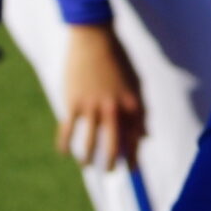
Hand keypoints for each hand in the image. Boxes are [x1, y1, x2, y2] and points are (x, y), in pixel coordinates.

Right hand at [58, 21, 143, 170]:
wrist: (94, 38)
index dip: (135, 154)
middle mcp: (114, 106)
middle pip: (114, 144)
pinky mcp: (72, 103)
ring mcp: (92, 106)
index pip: (136, 136)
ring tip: (87, 164)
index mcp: (133, 101)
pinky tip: (65, 152)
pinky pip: (68, 132)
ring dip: (87, 159)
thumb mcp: (136, 82)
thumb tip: (144, 135)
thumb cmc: (118, 61)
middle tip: (111, 172)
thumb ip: (139, 109)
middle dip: (113, 163)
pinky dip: (65, 145)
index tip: (133, 167)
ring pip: (89, 143)